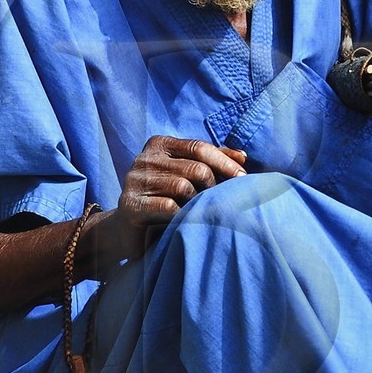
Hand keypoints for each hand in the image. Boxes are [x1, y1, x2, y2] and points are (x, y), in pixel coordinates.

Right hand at [104, 135, 246, 264]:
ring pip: (183, 187)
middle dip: (213, 186)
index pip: (199, 147)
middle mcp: (145, 158)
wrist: (128, 228)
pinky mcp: (130, 204)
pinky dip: (182, 215)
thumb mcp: (186, 175)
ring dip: (197, 203)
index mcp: (159, 145)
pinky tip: (183, 221)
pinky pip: (169, 207)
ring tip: (197, 211)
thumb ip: (212, 162)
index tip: (243, 178)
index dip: (224, 162)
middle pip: (195, 168)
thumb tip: (242, 157)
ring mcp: (135, 180)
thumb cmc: (165, 198)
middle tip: (218, 201)